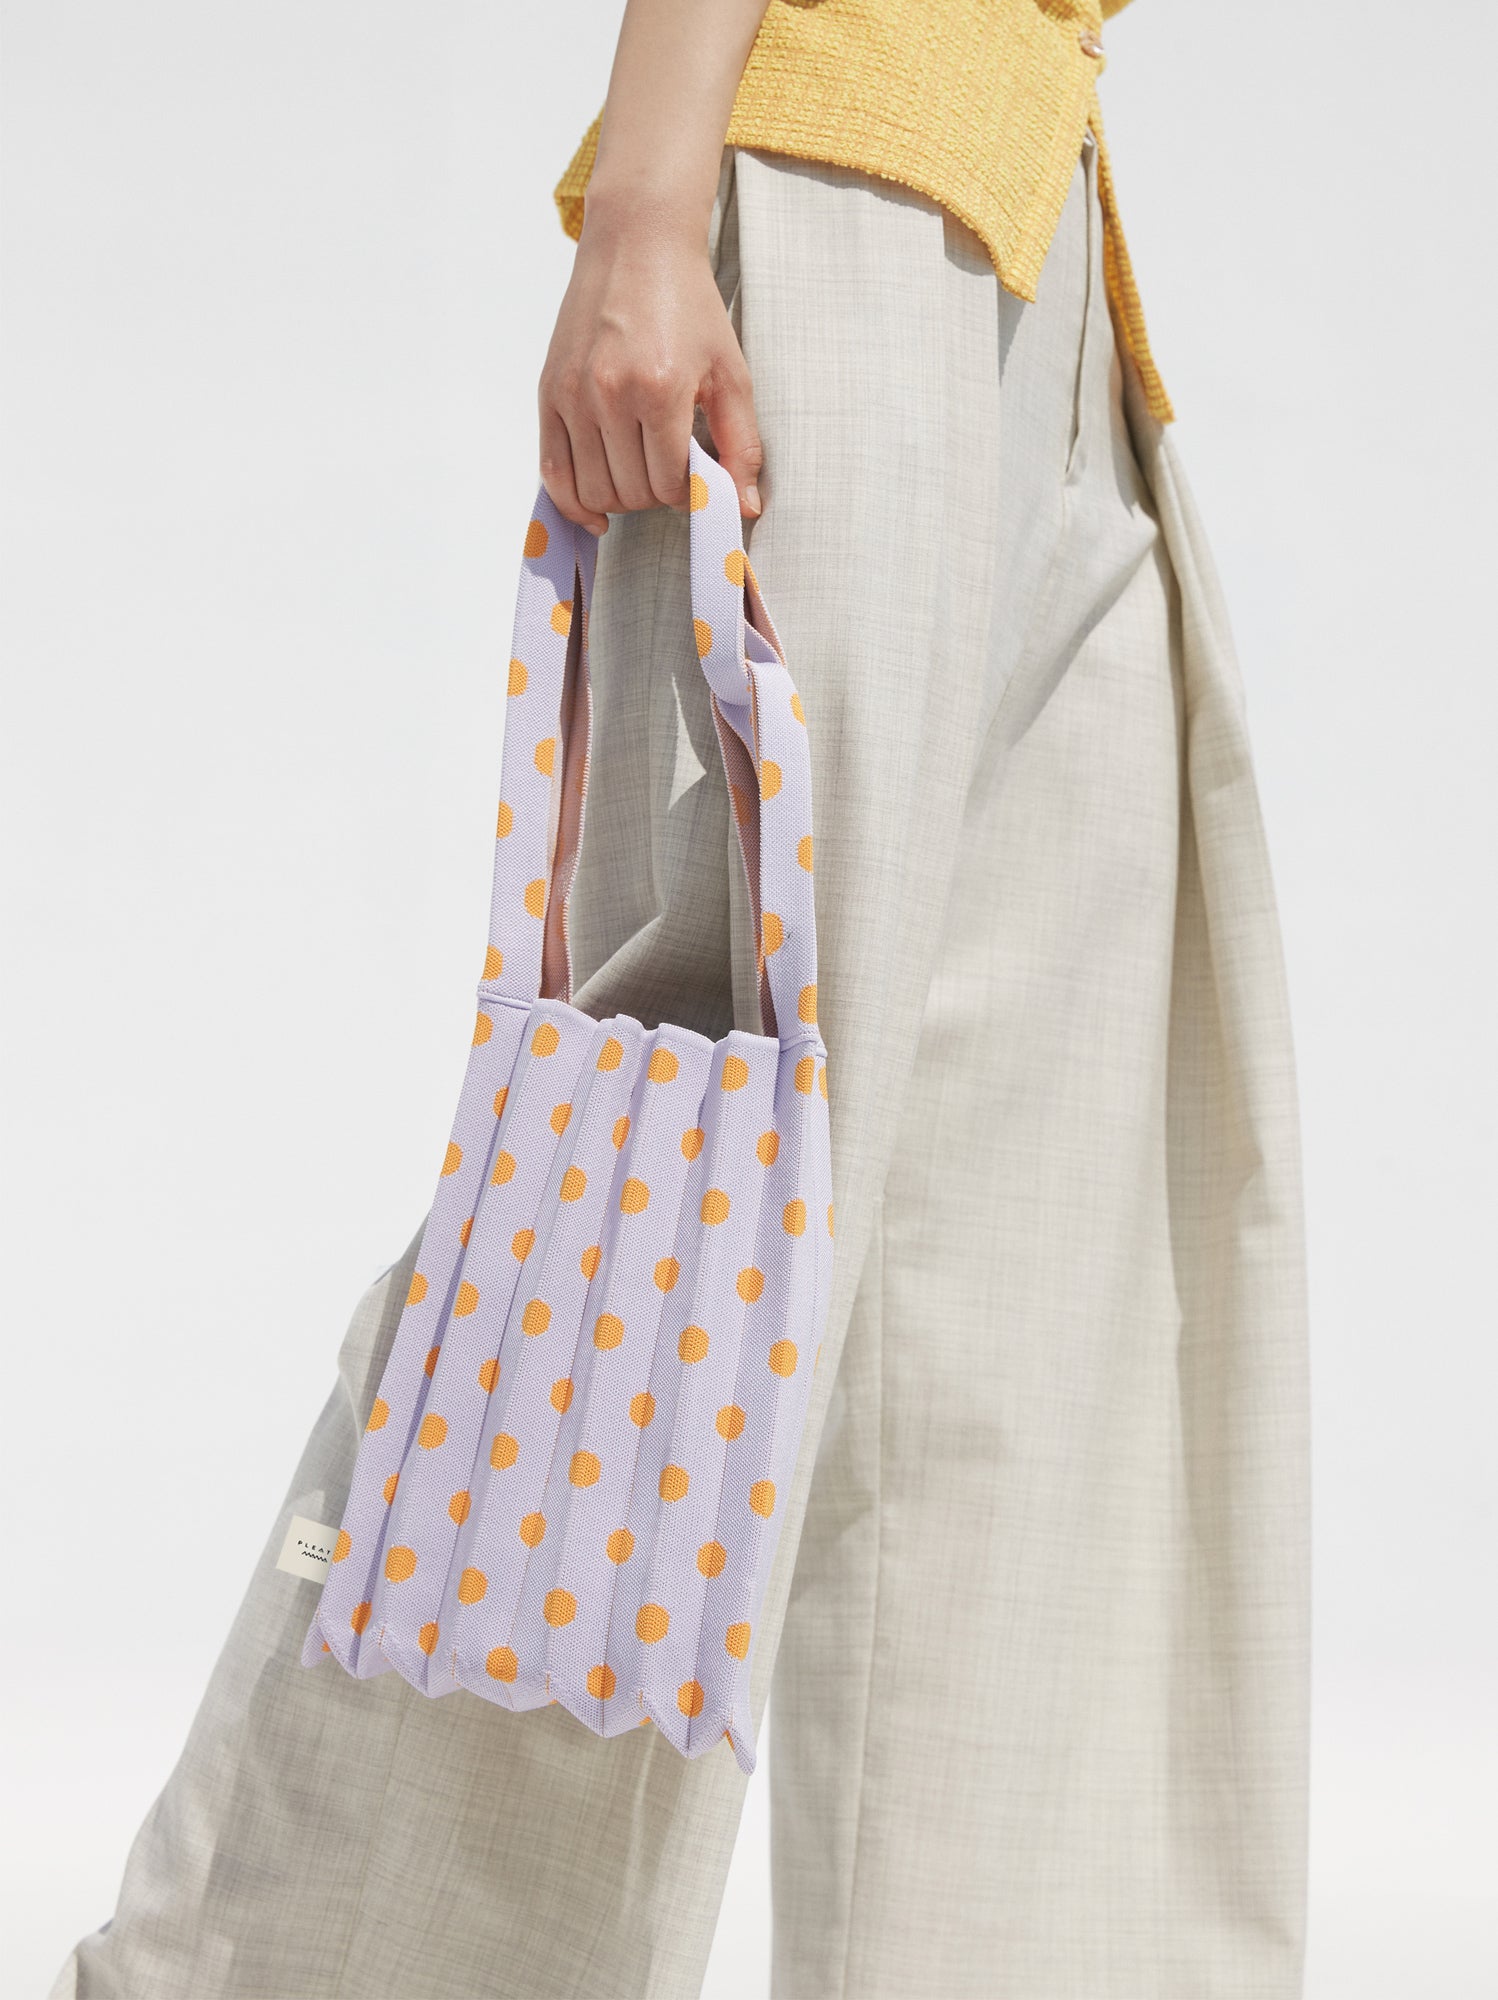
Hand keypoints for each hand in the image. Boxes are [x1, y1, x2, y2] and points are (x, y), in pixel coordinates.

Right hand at [538, 196, 762, 535]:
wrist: (636, 244)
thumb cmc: (687, 304)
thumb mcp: (730, 372)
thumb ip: (740, 444)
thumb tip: (745, 507)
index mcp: (659, 388)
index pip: (669, 485)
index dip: (687, 495)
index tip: (696, 479)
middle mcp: (609, 394)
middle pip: (630, 493)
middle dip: (656, 496)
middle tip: (670, 471)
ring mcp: (573, 394)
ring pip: (592, 490)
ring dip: (620, 498)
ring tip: (639, 473)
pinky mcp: (548, 392)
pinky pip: (552, 472)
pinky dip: (572, 501)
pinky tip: (595, 511)